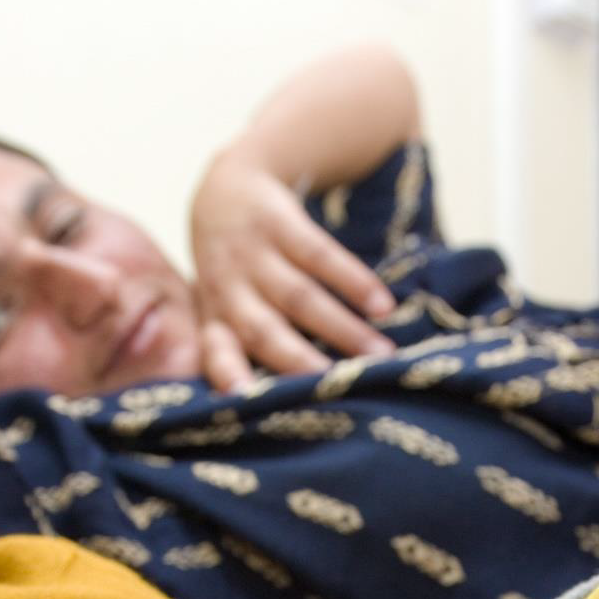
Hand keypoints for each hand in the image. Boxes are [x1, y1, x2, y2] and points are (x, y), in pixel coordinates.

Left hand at [190, 145, 395, 390]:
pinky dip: (354, 281)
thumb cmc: (234, 270)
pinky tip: (383, 305)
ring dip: (342, 328)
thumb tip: (284, 413)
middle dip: (302, 363)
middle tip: (341, 388)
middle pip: (265, 331)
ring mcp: (254, 253)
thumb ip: (243, 350)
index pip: (214, 352)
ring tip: (382, 355)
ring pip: (300, 297)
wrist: (228, 185)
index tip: (245, 401)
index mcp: (214, 317)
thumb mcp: (223, 306)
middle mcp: (228, 287)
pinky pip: (321, 254)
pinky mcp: (281, 221)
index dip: (228, 375)